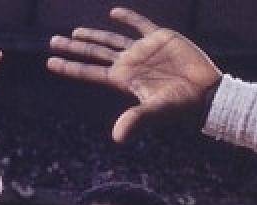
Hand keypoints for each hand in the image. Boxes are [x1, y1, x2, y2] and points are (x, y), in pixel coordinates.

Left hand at [47, 7, 221, 143]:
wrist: (207, 94)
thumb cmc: (182, 106)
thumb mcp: (156, 111)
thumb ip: (135, 120)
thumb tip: (117, 139)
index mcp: (124, 80)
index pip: (90, 72)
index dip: (70, 66)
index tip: (50, 62)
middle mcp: (129, 64)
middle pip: (94, 54)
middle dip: (73, 48)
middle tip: (52, 42)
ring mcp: (143, 51)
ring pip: (111, 41)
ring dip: (93, 36)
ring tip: (74, 33)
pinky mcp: (160, 38)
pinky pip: (139, 25)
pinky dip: (127, 18)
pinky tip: (113, 13)